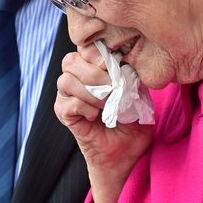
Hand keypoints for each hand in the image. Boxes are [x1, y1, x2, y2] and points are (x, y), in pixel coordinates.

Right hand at [56, 44, 152, 202]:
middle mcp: (76, 80)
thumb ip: (133, 77)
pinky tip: (97, 116)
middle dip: (94, 72)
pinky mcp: (64, 116)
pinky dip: (85, 108)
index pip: (86, 47)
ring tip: (106, 105)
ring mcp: (67, 98)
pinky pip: (68, 104)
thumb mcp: (139, 95)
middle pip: (70, 60)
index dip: (99, 53)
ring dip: (91, 92)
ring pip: (66, 81)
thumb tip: (129, 64)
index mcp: (93, 69)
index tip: (117, 65)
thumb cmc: (132, 123)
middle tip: (112, 87)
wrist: (124, 155)